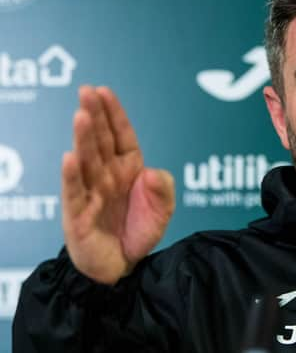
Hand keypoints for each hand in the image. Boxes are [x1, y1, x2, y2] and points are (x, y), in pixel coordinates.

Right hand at [61, 86, 174, 284]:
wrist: (124, 266)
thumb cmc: (140, 230)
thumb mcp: (163, 209)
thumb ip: (164, 188)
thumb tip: (151, 172)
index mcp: (128, 168)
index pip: (121, 135)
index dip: (114, 114)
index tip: (104, 91)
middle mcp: (108, 175)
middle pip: (101, 141)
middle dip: (95, 115)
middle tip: (86, 91)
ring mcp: (92, 192)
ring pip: (87, 160)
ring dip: (84, 138)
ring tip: (81, 115)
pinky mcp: (79, 214)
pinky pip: (75, 192)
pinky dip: (72, 175)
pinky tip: (70, 157)